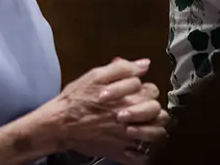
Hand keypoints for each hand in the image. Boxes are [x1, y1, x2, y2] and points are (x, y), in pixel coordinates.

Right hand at [42, 58, 166, 163]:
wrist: (60, 123)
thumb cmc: (75, 100)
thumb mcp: (95, 76)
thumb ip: (122, 69)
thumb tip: (143, 64)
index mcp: (128, 98)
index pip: (152, 90)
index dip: (145, 88)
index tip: (136, 90)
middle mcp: (133, 119)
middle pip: (159, 112)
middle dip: (152, 108)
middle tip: (139, 107)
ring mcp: (128, 138)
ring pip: (156, 134)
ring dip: (153, 128)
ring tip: (142, 124)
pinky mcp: (121, 153)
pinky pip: (142, 157)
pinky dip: (143, 152)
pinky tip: (136, 144)